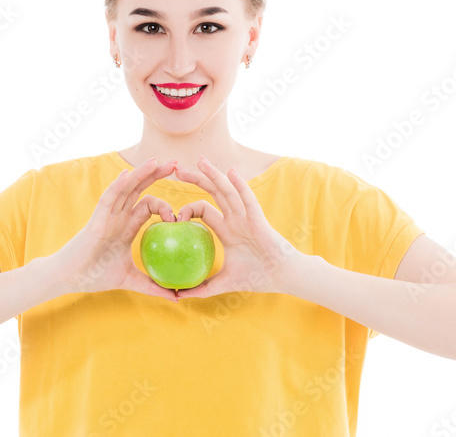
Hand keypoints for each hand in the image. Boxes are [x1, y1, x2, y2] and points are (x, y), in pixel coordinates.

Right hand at [56, 157, 179, 301]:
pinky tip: (128, 175)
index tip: (180, 217)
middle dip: (157, 175)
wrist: (70, 278)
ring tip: (158, 161)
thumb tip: (177, 297)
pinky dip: (117, 185)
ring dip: (142, 173)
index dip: (165, 204)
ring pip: (126, 188)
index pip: (148, 206)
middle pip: (140, 189)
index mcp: (127, 226)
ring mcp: (107, 215)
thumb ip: (153, 286)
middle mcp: (118, 216)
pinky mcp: (96, 219)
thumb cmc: (95, 276)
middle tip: (178, 164)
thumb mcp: (130, 280)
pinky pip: (108, 198)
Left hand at [171, 156, 300, 298]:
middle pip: (212, 193)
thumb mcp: (223, 283)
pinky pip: (247, 199)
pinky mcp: (258, 219)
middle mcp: (234, 218)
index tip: (173, 217)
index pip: (203, 210)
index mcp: (226, 229)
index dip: (187, 209)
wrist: (282, 278)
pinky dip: (239, 185)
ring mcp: (246, 216)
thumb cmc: (257, 277)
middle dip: (195, 179)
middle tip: (176, 169)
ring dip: (213, 174)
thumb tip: (176, 296)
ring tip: (199, 160)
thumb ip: (201, 288)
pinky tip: (230, 172)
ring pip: (227, 191)